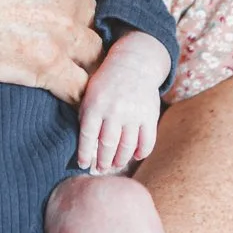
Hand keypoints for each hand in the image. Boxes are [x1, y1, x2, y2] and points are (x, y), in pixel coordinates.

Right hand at [0, 0, 153, 106]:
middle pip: (88, 8)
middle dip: (73, 13)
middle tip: (40, 18)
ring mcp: (61, 32)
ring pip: (89, 46)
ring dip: (81, 52)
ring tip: (65, 60)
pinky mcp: (47, 67)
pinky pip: (79, 85)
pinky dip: (82, 92)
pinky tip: (82, 100)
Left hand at [77, 31, 170, 171]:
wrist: (134, 63)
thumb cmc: (106, 83)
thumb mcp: (89, 94)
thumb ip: (85, 117)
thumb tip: (84, 147)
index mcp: (96, 105)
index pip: (88, 136)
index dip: (84, 154)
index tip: (83, 165)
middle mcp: (115, 110)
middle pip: (108, 144)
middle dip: (103, 161)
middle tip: (101, 169)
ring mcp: (134, 113)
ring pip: (128, 146)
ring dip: (121, 160)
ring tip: (115, 165)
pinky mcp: (150, 115)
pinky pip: (147, 141)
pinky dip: (142, 152)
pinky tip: (136, 156)